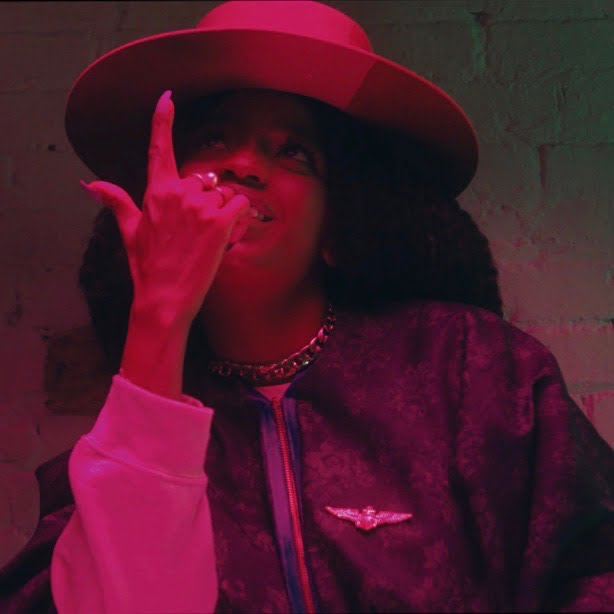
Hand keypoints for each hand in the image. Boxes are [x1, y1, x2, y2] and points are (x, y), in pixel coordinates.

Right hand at [80, 90, 251, 327]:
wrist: (164, 298)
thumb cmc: (147, 267)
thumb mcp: (129, 232)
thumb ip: (117, 202)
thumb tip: (90, 184)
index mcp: (155, 193)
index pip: (159, 149)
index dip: (163, 121)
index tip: (167, 98)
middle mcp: (177, 193)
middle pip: (204, 181)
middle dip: (205, 202)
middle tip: (194, 233)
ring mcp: (199, 206)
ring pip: (222, 193)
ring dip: (221, 212)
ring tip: (207, 239)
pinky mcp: (219, 220)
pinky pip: (240, 204)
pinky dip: (239, 218)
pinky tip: (225, 237)